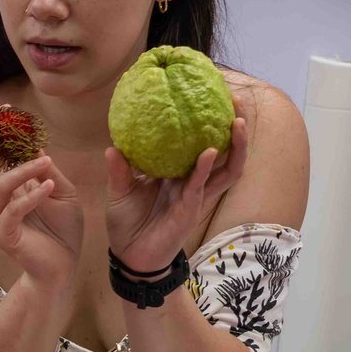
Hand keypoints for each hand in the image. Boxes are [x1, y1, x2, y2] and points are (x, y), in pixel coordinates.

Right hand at [0, 117, 84, 291]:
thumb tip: (35, 143)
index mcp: (7, 186)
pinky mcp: (3, 236)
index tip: (2, 110)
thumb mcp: (62, 190)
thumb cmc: (62, 230)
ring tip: (46, 162)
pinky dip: (31, 196)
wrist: (64, 266)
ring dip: (22, 170)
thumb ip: (47, 170)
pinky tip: (49, 186)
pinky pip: (13, 211)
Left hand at [104, 91, 249, 273]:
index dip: (211, 123)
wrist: (129, 256)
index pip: (200, 142)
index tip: (214, 95)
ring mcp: (195, 195)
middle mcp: (192, 181)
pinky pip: (201, 186)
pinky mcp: (191, 210)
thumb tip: (113, 146)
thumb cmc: (128, 222)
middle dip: (235, 127)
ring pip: (226, 169)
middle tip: (238, 101)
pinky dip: (205, 169)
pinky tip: (210, 152)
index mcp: (177, 172)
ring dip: (235, 146)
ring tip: (237, 122)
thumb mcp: (119, 191)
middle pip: (224, 150)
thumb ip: (120, 170)